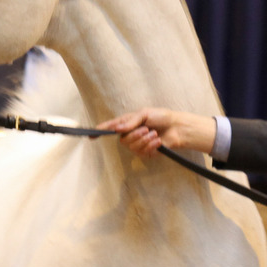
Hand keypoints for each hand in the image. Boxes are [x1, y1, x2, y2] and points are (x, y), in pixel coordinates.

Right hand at [97, 108, 215, 159]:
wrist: (177, 127)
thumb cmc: (161, 117)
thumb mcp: (145, 114)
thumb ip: (130, 121)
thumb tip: (117, 129)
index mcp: (128, 123)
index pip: (111, 127)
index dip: (100, 131)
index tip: (90, 135)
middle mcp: (130, 134)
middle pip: (123, 140)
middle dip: (135, 135)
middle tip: (146, 129)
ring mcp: (137, 144)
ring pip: (132, 147)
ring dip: (144, 140)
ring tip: (154, 134)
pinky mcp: (146, 153)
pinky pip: (142, 152)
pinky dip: (151, 146)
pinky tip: (158, 141)